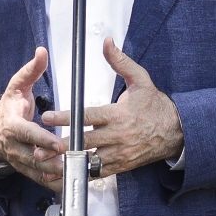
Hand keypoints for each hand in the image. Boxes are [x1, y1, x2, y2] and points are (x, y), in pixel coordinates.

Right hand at [0, 48, 65, 189]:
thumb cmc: (9, 107)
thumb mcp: (17, 86)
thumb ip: (31, 70)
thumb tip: (41, 52)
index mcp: (12, 126)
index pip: (28, 135)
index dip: (43, 140)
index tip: (58, 144)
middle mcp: (15, 147)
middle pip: (35, 158)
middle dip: (55, 162)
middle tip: (76, 163)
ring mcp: (20, 162)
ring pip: (40, 172)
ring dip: (59, 175)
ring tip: (80, 173)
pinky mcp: (27, 170)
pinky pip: (42, 180)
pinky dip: (58, 182)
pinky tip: (74, 181)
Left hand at [43, 41, 182, 176]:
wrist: (176, 131)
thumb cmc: (155, 105)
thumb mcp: (140, 79)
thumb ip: (120, 62)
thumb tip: (107, 42)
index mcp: (119, 114)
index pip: (87, 116)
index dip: (66, 117)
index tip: (48, 117)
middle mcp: (118, 135)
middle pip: (84, 141)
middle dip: (61, 144)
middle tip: (40, 146)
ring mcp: (120, 153)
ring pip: (89, 160)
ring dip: (69, 162)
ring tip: (48, 164)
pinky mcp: (122, 165)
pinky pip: (99, 172)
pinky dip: (83, 173)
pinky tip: (67, 173)